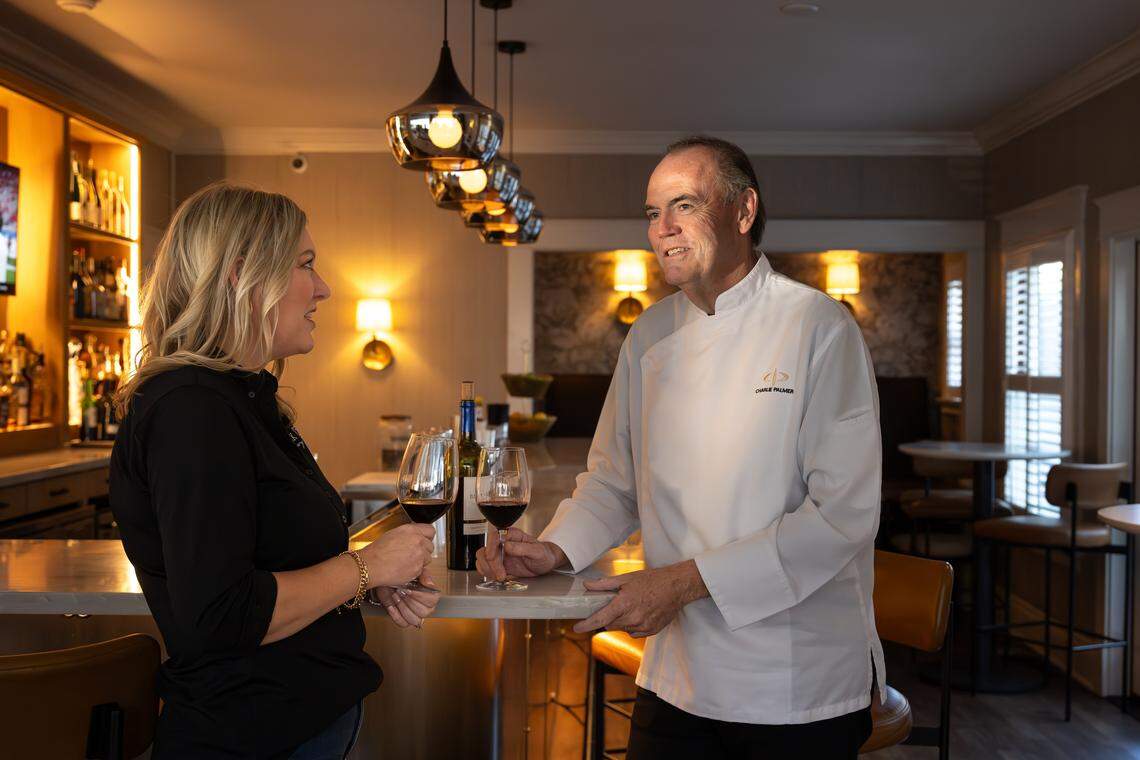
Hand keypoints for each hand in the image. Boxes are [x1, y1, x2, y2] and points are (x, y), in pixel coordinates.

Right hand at [361, 523, 434, 587]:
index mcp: (411, 530)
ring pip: (428, 559)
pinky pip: (422, 570)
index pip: (431, 531)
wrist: (370, 565)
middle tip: (410, 554)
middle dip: (423, 551)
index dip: (427, 537)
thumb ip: (409, 535)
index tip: (424, 540)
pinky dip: (415, 571)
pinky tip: (403, 568)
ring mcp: (419, 555)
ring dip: (420, 561)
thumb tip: (416, 537)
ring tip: (405, 562)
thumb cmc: (377, 551)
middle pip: (430, 546)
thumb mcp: (393, 534)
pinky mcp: (418, 568)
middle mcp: (418, 541)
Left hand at [372, 571, 439, 627]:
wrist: (384, 581)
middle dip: (410, 601)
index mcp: (429, 595)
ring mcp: (414, 614)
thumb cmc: (398, 576)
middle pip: (424, 612)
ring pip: (414, 620)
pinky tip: (392, 606)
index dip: (421, 596)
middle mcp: (423, 606)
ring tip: (396, 597)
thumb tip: (429, 584)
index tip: (410, 590)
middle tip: (401, 592)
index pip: (432, 601)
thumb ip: (424, 575)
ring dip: (403, 607)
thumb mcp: (414, 571)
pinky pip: (403, 623)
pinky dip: (396, 615)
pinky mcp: (404, 620)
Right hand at [475, 527, 566, 580]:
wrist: (545, 563)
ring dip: (487, 569)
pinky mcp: (498, 563)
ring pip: (482, 558)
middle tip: (501, 574)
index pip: (495, 536)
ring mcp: (500, 553)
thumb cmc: (543, 555)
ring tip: (499, 576)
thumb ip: (522, 548)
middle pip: (486, 549)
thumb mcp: (537, 551)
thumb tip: (507, 546)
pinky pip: (485, 566)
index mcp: (513, 535)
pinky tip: (496, 576)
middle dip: (491, 563)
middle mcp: (504, 543)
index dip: (491, 546)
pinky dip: (487, 572)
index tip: (492, 557)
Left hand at [573, 560, 707, 637]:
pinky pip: (634, 632)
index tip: (576, 628)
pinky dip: (632, 625)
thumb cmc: (651, 580)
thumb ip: (605, 584)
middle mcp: (633, 618)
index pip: (600, 619)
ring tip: (631, 606)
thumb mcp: (626, 578)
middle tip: (614, 605)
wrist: (676, 587)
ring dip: (620, 621)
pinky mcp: (651, 631)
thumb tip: (587, 586)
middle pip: (610, 625)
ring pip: (622, 629)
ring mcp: (643, 626)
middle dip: (607, 617)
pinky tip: (639, 613)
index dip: (586, 624)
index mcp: (624, 604)